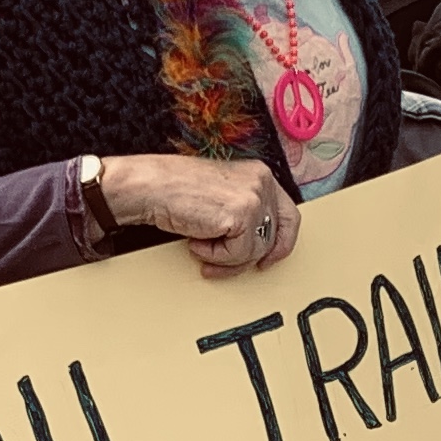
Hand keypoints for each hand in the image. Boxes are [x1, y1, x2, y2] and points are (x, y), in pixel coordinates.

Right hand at [100, 154, 300, 278]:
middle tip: (226, 265)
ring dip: (226, 258)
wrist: (151, 187)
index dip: (282, 243)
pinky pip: (239, 253)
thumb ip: (245, 212)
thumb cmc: (176, 192)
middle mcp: (262, 182)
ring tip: (201, 245)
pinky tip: (196, 241)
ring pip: (256, 250)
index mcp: (260, 175)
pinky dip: (216, 256)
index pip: (289, 215)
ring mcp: (254, 197)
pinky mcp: (242, 213)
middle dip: (249, 258)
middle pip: (275, 236)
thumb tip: (261, 247)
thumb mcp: (222, 196)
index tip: (268, 260)